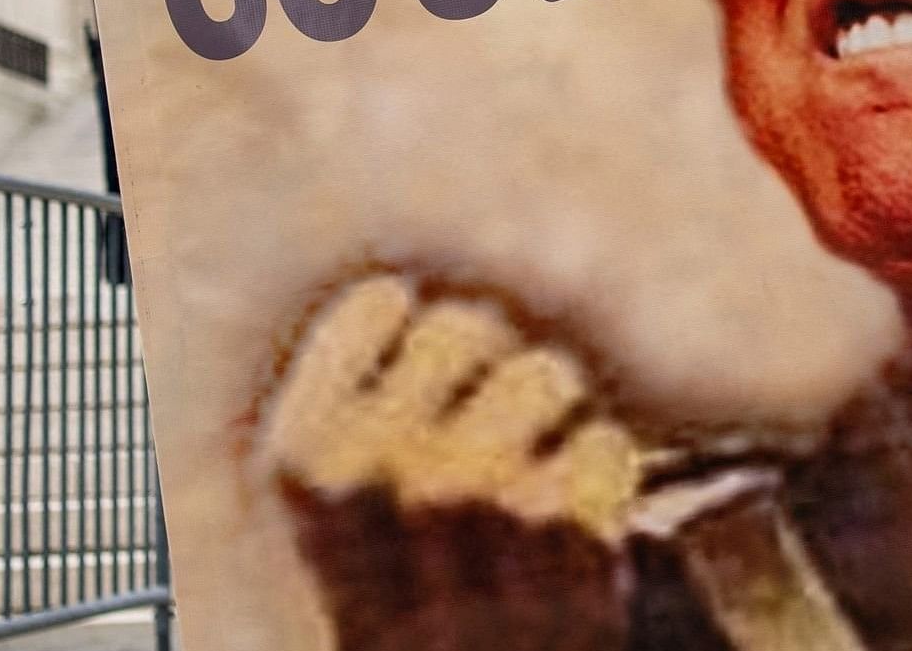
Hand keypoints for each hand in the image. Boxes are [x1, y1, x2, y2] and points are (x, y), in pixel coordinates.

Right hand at [261, 275, 640, 650]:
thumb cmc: (402, 621)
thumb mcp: (338, 537)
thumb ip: (357, 426)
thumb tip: (409, 293)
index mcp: (306, 469)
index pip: (373, 306)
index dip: (409, 318)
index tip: (414, 354)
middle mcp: (388, 481)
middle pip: (466, 327)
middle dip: (491, 350)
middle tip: (490, 398)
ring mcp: (486, 513)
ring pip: (545, 374)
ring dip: (555, 405)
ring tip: (538, 454)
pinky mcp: (571, 551)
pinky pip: (605, 446)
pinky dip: (603, 469)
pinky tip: (575, 519)